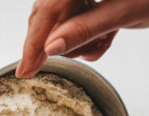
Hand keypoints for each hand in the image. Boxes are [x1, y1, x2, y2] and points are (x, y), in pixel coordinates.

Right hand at [16, 0, 148, 78]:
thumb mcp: (124, 13)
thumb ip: (85, 28)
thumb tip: (50, 47)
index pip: (47, 12)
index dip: (34, 44)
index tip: (24, 70)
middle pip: (48, 14)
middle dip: (57, 40)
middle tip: (53, 64)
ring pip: (60, 16)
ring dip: (77, 37)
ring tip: (101, 43)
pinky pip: (75, 13)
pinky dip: (86, 30)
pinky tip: (104, 37)